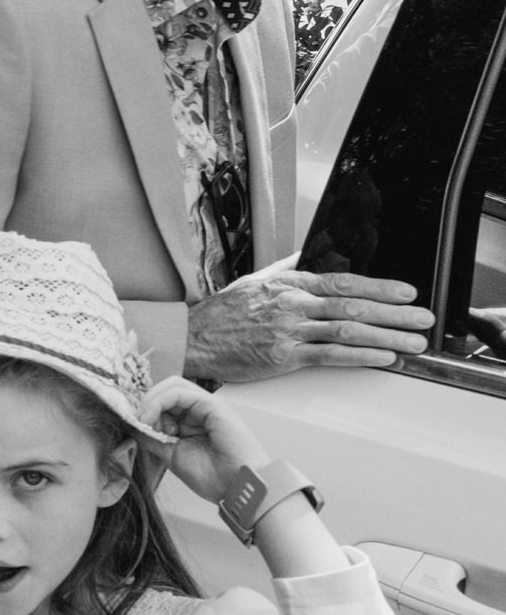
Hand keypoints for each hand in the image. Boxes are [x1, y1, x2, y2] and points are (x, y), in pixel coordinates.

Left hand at [139, 377, 271, 504]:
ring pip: (170, 386)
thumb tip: (130, 423)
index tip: (131, 424)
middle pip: (165, 390)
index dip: (143, 408)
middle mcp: (199, 410)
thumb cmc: (213, 477)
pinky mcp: (212, 404)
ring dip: (150, 401)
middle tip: (135, 421)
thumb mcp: (171, 455)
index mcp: (191, 421)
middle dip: (145, 403)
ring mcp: (206, 405)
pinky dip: (159, 401)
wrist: (239, 489)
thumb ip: (152, 437)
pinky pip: (179, 392)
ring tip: (143, 420)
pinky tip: (151, 419)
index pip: (162, 401)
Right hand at [185, 267, 432, 382]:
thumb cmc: (221, 313)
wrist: (191, 338)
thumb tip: (311, 257)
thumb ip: (288, 270)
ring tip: (413, 342)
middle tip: (422, 319)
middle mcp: (291, 305)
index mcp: (288, 284)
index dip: (379, 286)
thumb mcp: (256, 281)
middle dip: (394, 313)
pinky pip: (328, 356)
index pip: (343, 281)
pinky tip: (382, 357)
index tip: (406, 292)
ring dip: (387, 336)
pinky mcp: (282, 357)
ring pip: (346, 330)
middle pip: (353, 306)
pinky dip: (359, 356)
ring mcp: (287, 331)